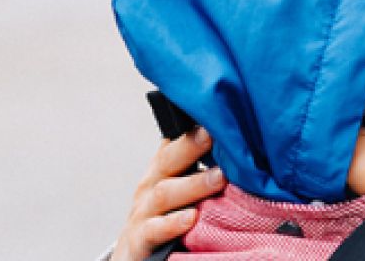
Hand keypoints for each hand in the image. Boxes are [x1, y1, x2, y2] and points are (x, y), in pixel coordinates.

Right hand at [112, 127, 226, 260]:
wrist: (131, 252)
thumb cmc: (162, 215)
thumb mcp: (175, 186)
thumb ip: (196, 166)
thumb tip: (233, 144)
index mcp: (161, 169)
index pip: (175, 141)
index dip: (192, 128)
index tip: (214, 115)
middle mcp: (150, 186)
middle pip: (168, 160)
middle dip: (191, 146)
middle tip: (215, 134)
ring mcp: (143, 211)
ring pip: (165, 194)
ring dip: (193, 185)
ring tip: (219, 178)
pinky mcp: (140, 238)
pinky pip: (155, 229)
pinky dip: (172, 223)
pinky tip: (190, 219)